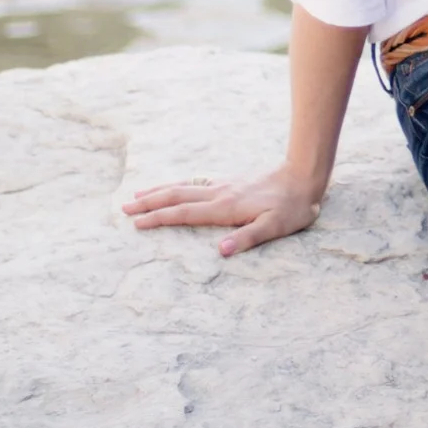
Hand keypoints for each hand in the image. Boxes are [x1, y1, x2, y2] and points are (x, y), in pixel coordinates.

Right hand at [122, 167, 322, 256]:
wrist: (304, 176)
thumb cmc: (292, 207)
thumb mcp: (275, 227)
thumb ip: (248, 238)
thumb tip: (220, 251)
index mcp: (226, 208)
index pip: (185, 213)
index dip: (160, 218)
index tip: (137, 222)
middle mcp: (219, 194)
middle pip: (176, 196)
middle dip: (149, 202)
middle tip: (124, 207)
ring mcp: (223, 186)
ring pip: (183, 186)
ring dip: (159, 191)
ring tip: (137, 194)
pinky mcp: (229, 183)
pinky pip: (195, 183)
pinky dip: (176, 186)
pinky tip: (172, 188)